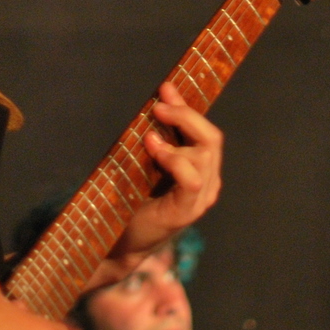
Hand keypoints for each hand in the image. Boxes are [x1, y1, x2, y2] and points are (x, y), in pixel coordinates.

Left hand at [115, 82, 223, 261]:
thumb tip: (159, 100)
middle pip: (212, 138)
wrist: (118, 241)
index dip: (187, 107)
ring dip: (178, 136)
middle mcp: (207, 183)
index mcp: (201, 170)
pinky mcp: (185, 212)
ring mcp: (200, 199)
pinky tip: (156, 151)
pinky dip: (176, 160)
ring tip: (150, 136)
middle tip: (160, 104)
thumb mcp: (147, 161)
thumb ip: (158, 135)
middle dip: (186, 115)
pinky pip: (191, 180)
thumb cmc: (132, 200)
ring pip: (205, 155)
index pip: (205, 132)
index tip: (166, 88)